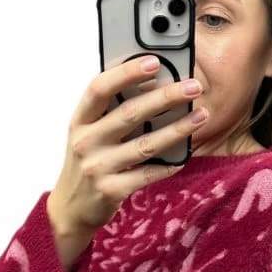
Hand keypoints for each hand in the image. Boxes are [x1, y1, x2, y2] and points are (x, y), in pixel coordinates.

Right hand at [47, 55, 207, 236]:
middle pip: (129, 113)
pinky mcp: (110, 190)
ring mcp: (97, 167)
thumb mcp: (88, 133)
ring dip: (177, 129)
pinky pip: (147, 174)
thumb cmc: (87, 162)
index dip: (126, 73)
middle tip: (193, 86)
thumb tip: (152, 85)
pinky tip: (184, 156)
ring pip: (145, 145)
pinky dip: (168, 165)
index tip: (154, 62)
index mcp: (80, 120)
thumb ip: (110, 112)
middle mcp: (85, 141)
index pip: (100, 88)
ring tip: (201, 116)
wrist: (70, 209)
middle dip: (166, 97)